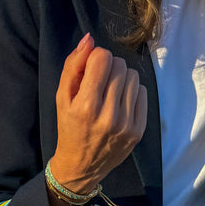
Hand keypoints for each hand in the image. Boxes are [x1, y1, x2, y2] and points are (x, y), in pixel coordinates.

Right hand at [50, 33, 146, 194]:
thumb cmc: (69, 128)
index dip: (96, 59)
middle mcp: (108, 115)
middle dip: (109, 69)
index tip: (90, 72)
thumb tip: (89, 39)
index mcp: (86, 106)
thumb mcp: (62, 98)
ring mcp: (126, 124)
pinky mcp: (138, 130)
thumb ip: (72, 66)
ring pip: (133, 76)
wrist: (81, 167)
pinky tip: (120, 105)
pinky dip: (132, 94)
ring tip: (110, 95)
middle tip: (99, 85)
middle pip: (120, 65)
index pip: (103, 58)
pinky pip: (143, 93)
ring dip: (122, 80)